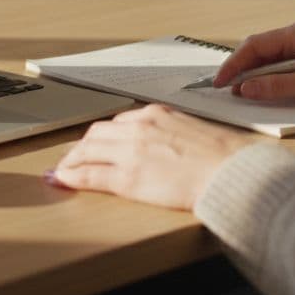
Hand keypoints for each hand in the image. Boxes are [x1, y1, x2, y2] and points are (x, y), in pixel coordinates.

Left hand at [49, 104, 255, 209]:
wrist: (233, 172)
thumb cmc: (225, 157)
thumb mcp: (195, 132)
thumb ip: (174, 133)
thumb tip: (169, 145)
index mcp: (157, 114)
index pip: (119, 122)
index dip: (103, 135)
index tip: (96, 143)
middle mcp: (139, 127)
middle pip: (97, 133)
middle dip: (82, 145)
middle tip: (72, 157)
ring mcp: (131, 152)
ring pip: (87, 150)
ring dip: (71, 160)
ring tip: (62, 170)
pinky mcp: (127, 177)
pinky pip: (89, 174)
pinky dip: (71, 176)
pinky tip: (61, 179)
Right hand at [214, 20, 294, 103]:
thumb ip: (279, 86)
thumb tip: (247, 89)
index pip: (254, 46)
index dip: (233, 64)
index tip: (219, 82)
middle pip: (259, 49)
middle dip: (240, 68)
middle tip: (225, 89)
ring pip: (270, 57)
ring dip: (254, 73)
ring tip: (241, 91)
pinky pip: (282, 62)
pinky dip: (270, 75)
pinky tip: (265, 87)